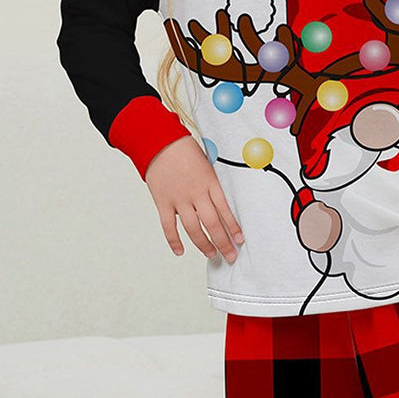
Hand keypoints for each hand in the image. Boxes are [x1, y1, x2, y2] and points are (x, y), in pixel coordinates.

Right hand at [144, 136, 244, 262]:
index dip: (234, 227)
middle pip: (212, 224)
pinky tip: (180, 251)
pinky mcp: (162, 202)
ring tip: (212, 255)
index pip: (225, 210)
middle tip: (230, 256)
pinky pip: (168, 226)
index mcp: (210, 182)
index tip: (240, 240)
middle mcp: (196, 193)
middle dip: (223, 243)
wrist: (158, 141)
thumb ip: (212, 185)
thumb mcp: (206, 164)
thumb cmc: (184, 151)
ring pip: (193, 228)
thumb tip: (221, 206)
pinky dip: (174, 240)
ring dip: (204, 245)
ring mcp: (178, 199)